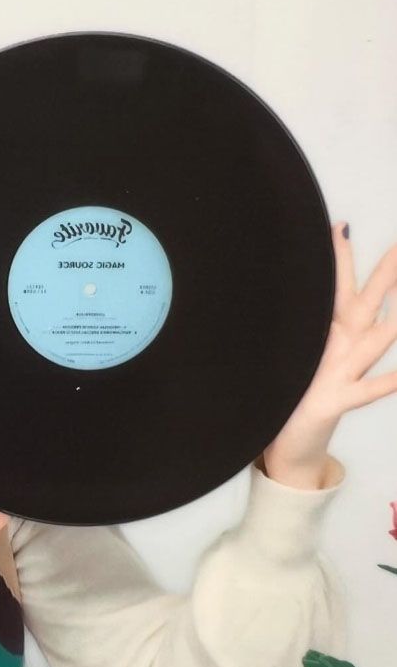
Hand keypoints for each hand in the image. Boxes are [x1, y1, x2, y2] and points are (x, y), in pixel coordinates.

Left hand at [263, 223, 396, 487]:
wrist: (296, 442)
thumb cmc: (292, 394)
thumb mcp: (292, 354)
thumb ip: (295, 326)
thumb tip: (280, 294)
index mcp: (330, 334)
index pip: (336, 288)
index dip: (339, 258)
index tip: (340, 224)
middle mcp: (345, 348)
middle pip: (367, 303)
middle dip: (385, 275)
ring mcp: (346, 373)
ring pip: (376, 341)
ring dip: (393, 324)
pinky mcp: (338, 399)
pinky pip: (367, 390)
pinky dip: (386, 383)